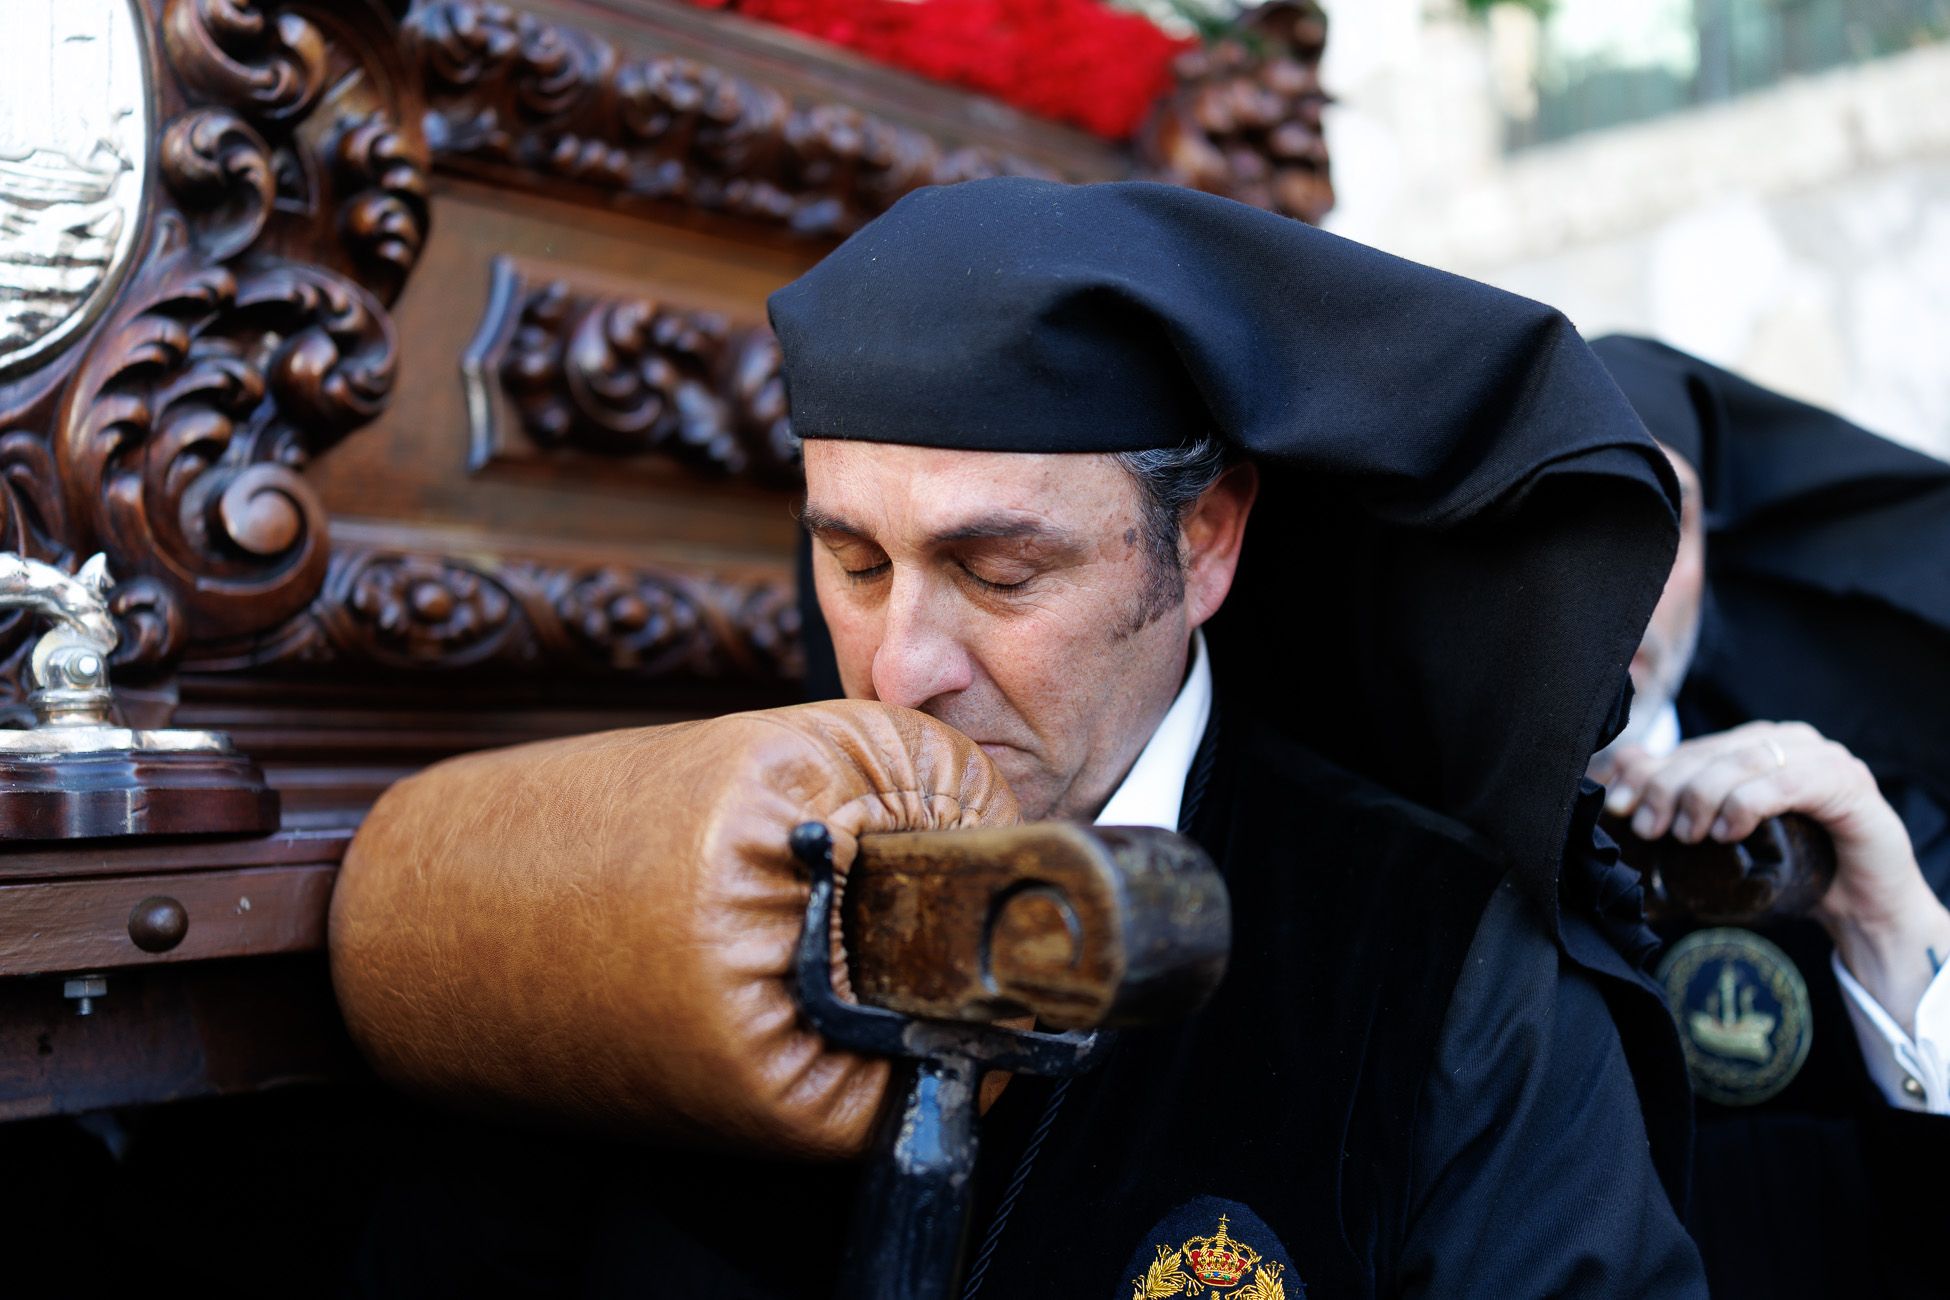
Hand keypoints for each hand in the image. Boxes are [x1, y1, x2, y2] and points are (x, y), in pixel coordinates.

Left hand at [1597, 720, 1949, 1033]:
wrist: (1866, 905)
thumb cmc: (1793, 868)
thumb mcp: (1728, 837)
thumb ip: (1683, 805)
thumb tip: (1623, 778)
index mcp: (1756, 743)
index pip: (1690, 748)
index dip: (1647, 774)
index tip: (1617, 806)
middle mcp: (1787, 740)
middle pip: (1711, 753)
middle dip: (1667, 788)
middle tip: (1648, 828)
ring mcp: (1821, 757)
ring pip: (1742, 762)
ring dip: (1702, 797)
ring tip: (1686, 836)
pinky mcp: (1847, 784)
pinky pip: (1786, 782)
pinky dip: (1747, 804)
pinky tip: (1728, 831)